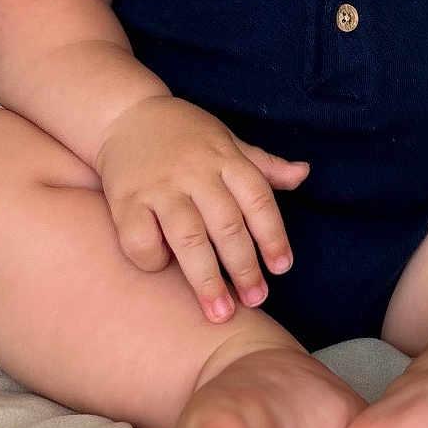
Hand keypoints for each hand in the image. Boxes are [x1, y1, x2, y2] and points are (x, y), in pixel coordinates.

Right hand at [94, 98, 307, 324]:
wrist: (123, 115)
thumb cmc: (184, 135)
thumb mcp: (227, 141)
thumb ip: (263, 165)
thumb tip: (304, 174)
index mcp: (224, 157)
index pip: (257, 199)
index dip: (273, 236)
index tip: (281, 269)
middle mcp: (194, 170)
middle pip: (226, 225)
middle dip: (244, 268)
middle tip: (254, 300)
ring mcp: (159, 186)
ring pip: (188, 237)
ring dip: (206, 279)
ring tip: (219, 312)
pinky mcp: (125, 200)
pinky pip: (142, 240)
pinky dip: (155, 261)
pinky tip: (166, 271)